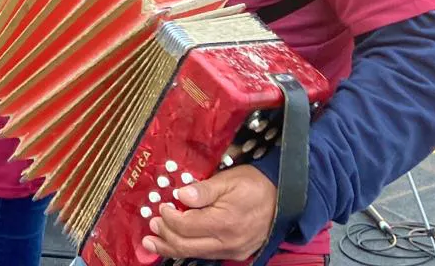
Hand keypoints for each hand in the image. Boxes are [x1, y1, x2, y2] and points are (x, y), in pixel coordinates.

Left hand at [141, 165, 275, 261]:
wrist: (283, 198)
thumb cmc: (254, 185)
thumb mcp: (229, 179)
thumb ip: (203, 190)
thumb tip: (180, 196)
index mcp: (225, 222)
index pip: (186, 225)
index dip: (169, 217)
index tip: (161, 206)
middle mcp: (228, 242)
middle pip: (186, 246)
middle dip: (164, 237)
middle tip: (151, 227)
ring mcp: (232, 251)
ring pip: (195, 254)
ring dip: (172, 248)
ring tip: (153, 242)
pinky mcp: (236, 254)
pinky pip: (207, 255)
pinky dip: (189, 250)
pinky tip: (177, 245)